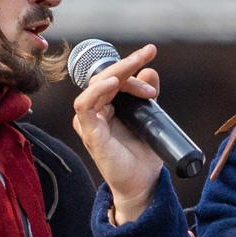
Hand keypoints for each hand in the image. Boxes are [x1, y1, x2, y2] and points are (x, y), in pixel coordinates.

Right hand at [69, 43, 169, 223]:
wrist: (142, 183)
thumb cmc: (142, 154)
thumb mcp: (150, 117)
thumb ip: (147, 95)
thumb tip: (150, 70)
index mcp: (108, 105)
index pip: (115, 76)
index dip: (132, 64)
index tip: (151, 54)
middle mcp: (97, 110)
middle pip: (106, 76)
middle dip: (128, 63)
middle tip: (147, 53)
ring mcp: (91, 121)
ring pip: (96, 84)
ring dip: (119, 73)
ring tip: (138, 68)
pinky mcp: (90, 133)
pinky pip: (84, 105)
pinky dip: (97, 90)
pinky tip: (114, 81)